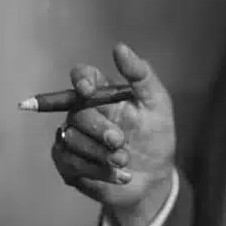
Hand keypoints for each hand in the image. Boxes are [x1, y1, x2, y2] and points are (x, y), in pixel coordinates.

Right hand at [51, 42, 175, 225]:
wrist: (155, 178)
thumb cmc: (155, 136)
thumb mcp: (157, 103)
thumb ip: (140, 74)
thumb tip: (119, 47)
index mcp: (102, 94)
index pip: (82, 76)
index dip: (81, 79)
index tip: (89, 90)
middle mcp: (83, 113)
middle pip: (77, 112)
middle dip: (100, 129)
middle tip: (120, 142)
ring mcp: (72, 138)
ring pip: (72, 139)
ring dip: (101, 153)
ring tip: (125, 161)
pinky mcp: (68, 164)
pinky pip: (71, 163)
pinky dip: (98, 171)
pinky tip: (120, 176)